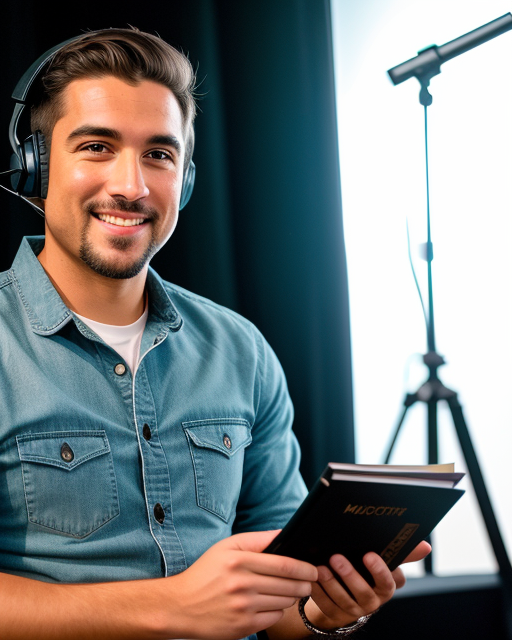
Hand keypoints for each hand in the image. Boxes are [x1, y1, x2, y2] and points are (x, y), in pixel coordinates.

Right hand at [167, 530, 316, 639]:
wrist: (180, 606)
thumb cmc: (206, 572)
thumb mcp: (227, 547)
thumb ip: (257, 539)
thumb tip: (283, 533)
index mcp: (239, 561)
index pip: (284, 565)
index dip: (304, 568)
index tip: (313, 569)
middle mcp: (242, 584)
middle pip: (288, 585)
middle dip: (305, 584)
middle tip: (309, 582)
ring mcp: (243, 608)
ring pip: (284, 602)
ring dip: (292, 597)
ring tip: (289, 591)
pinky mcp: (242, 627)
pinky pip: (274, 618)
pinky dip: (278, 611)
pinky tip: (271, 604)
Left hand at [306, 541, 431, 629]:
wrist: (347, 594)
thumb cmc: (366, 570)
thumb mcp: (383, 561)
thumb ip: (401, 553)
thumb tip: (425, 546)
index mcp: (385, 588)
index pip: (387, 582)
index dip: (379, 570)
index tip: (368, 554)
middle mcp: (371, 602)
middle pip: (363, 592)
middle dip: (350, 575)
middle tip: (336, 557)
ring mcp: (352, 610)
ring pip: (342, 600)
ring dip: (331, 583)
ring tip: (320, 567)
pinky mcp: (334, 614)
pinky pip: (325, 605)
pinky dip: (318, 592)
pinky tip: (311, 579)